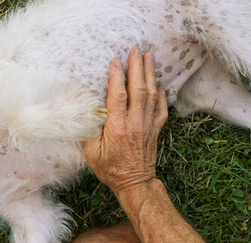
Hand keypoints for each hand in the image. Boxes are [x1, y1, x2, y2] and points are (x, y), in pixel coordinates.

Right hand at [83, 47, 168, 195]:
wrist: (135, 184)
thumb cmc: (110, 170)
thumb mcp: (91, 153)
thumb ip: (90, 131)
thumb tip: (88, 112)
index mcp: (117, 127)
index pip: (118, 95)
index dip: (117, 76)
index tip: (115, 61)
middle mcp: (135, 123)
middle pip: (138, 89)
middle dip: (137, 67)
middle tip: (136, 50)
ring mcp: (148, 126)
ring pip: (151, 95)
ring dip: (150, 74)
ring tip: (149, 57)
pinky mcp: (155, 130)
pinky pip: (161, 109)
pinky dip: (162, 96)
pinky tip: (160, 86)